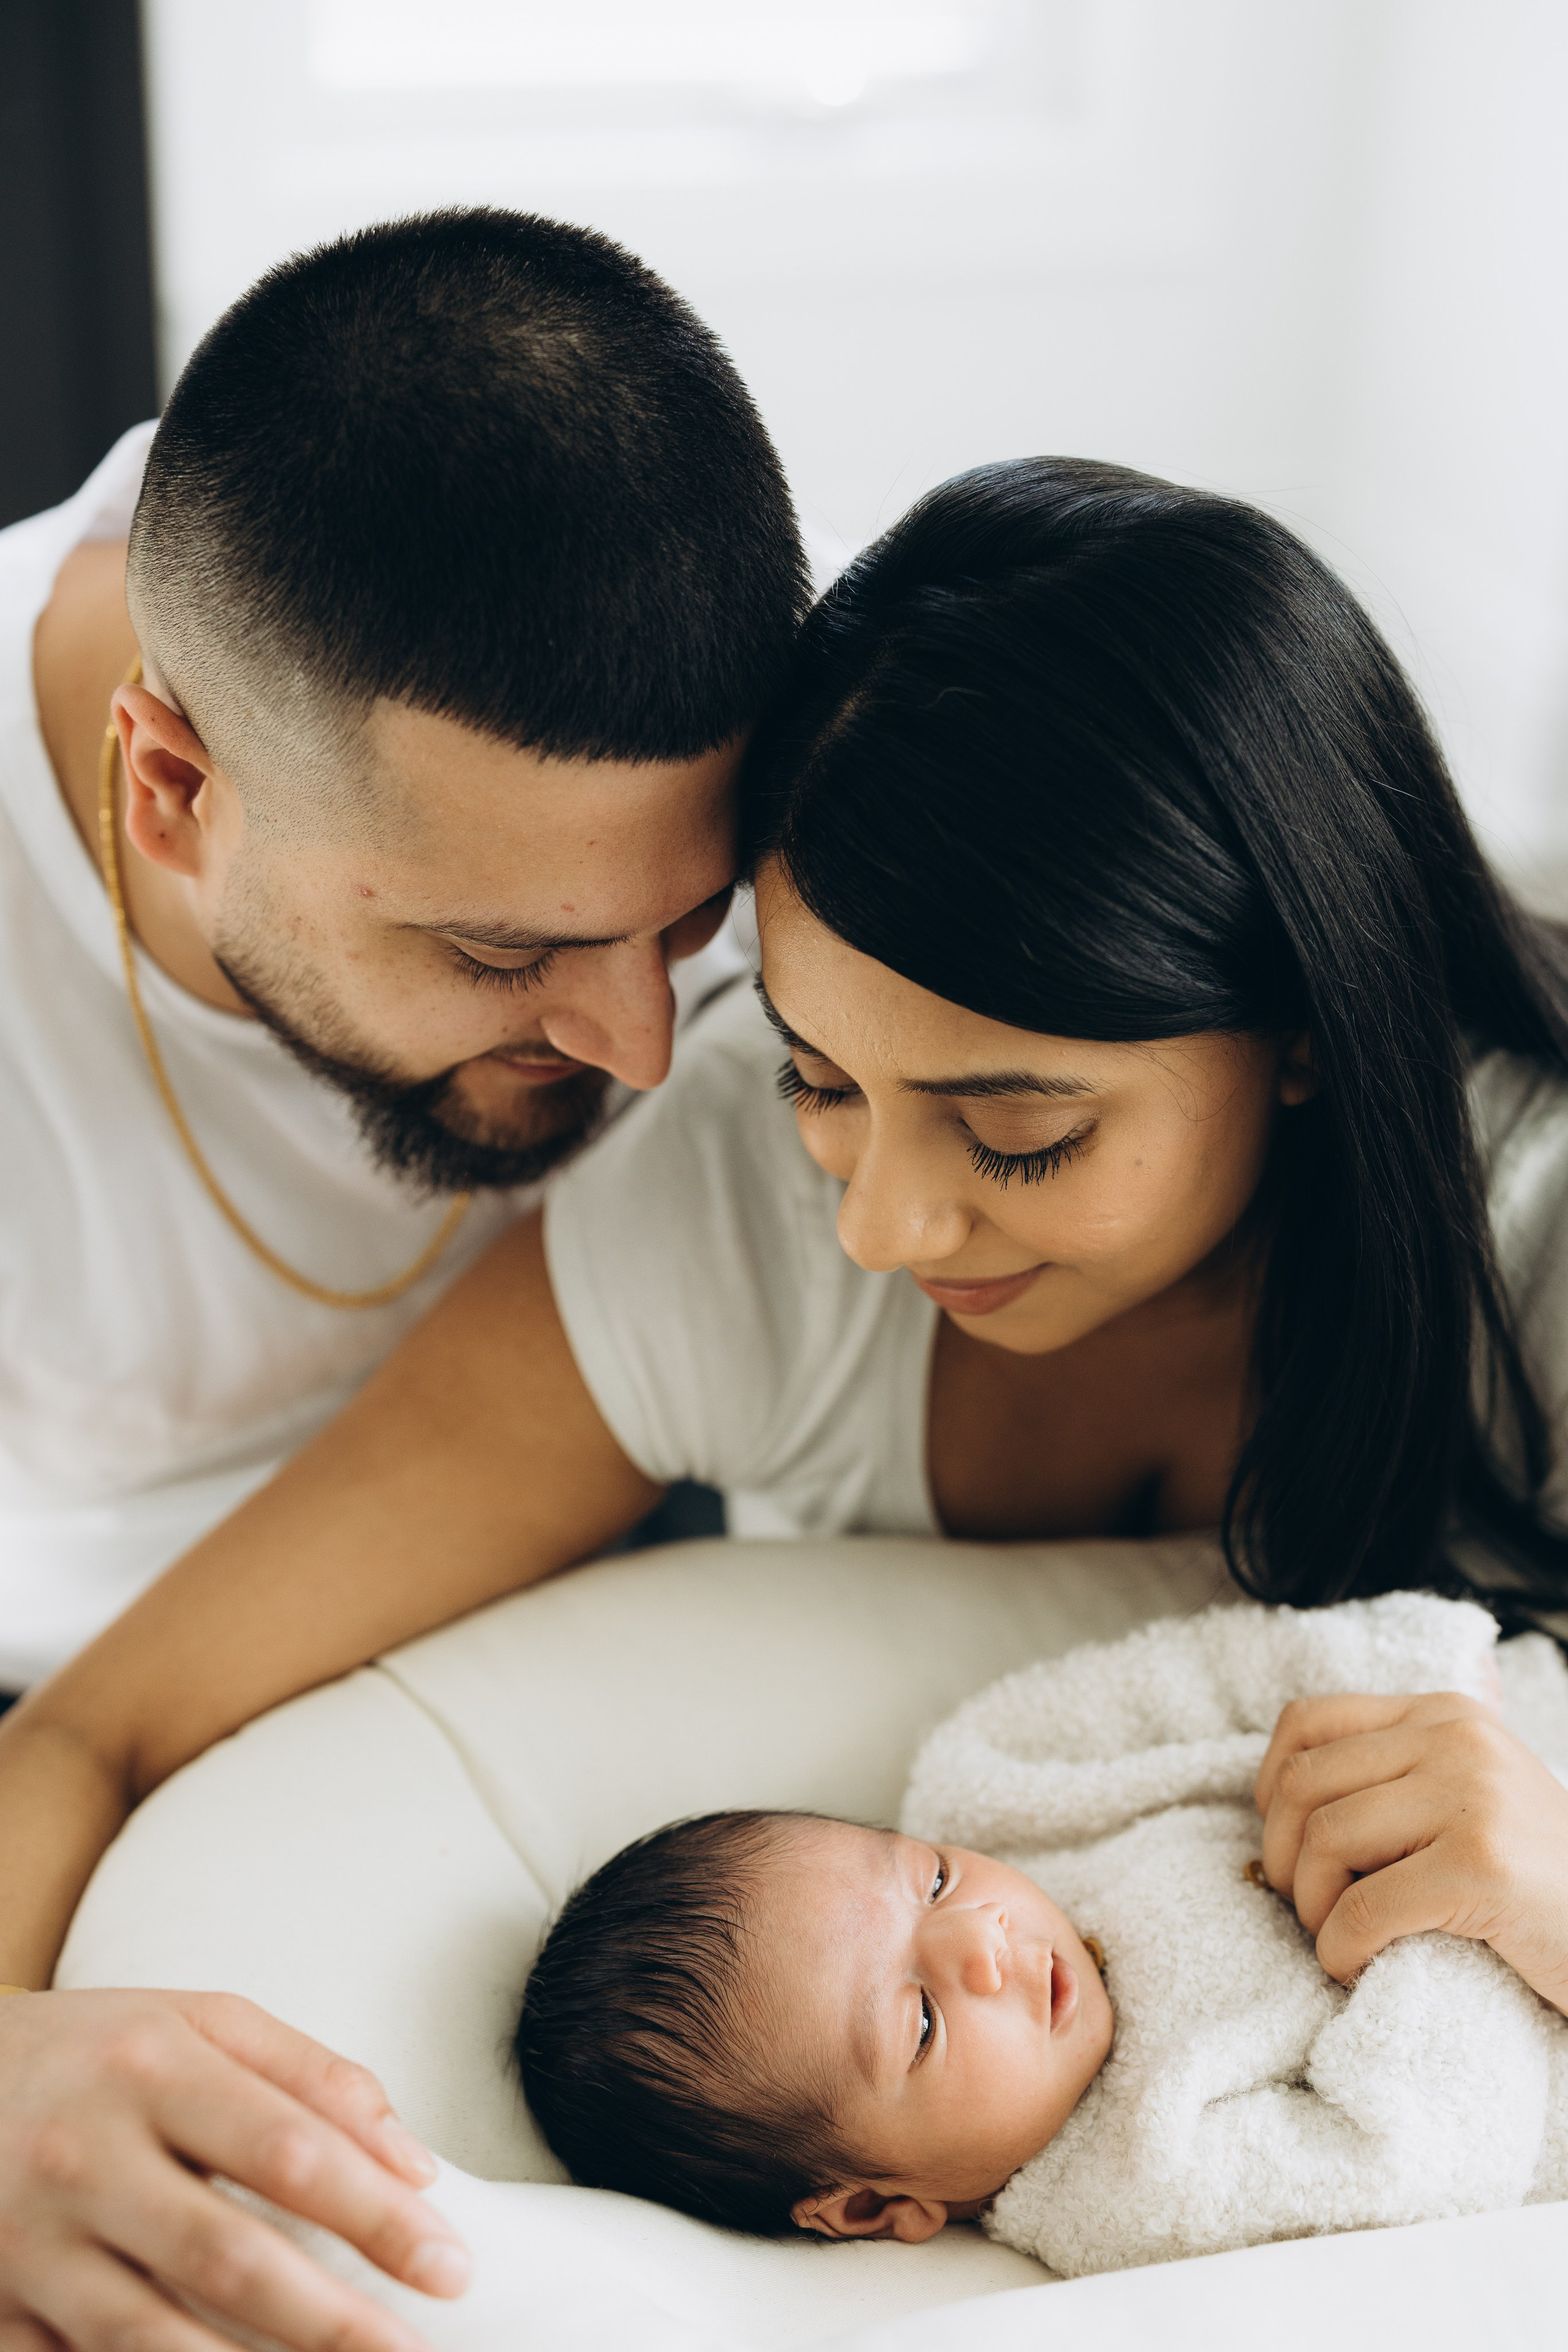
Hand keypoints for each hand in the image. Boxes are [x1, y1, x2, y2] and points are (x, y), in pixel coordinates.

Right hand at [0, 1988, 469, 2351]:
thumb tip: (411, 2162)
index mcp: (153, 2068)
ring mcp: (35, 2243)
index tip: (450, 2265)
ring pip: (154, 2338)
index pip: (289, 2150)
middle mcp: (88, 2155)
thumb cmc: (101, 2052)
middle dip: (333, 2321)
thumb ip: (313, 2077)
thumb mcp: (202, 2024)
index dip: (377, 2216)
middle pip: (229, 2256)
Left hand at [1255, 1689, 1567, 2013]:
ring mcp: (1473, 1797)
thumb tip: (1279, 1803)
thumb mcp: (1465, 1796)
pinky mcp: (1482, 1865)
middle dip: (1284, 1856)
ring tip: (1336, 1938)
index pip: (1310, 1720)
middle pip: (1307, 1783)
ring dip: (1311, 1907)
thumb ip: (1395, 1778)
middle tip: (1306, 1907)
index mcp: (1443, 1714)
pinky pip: (1365, 1907)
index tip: (1283, 1842)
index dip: (1271, 1785)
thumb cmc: (1532, 1878)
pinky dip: (1340, 1948)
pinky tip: (1356, 1967)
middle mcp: (1455, 1738)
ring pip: (1327, 1839)